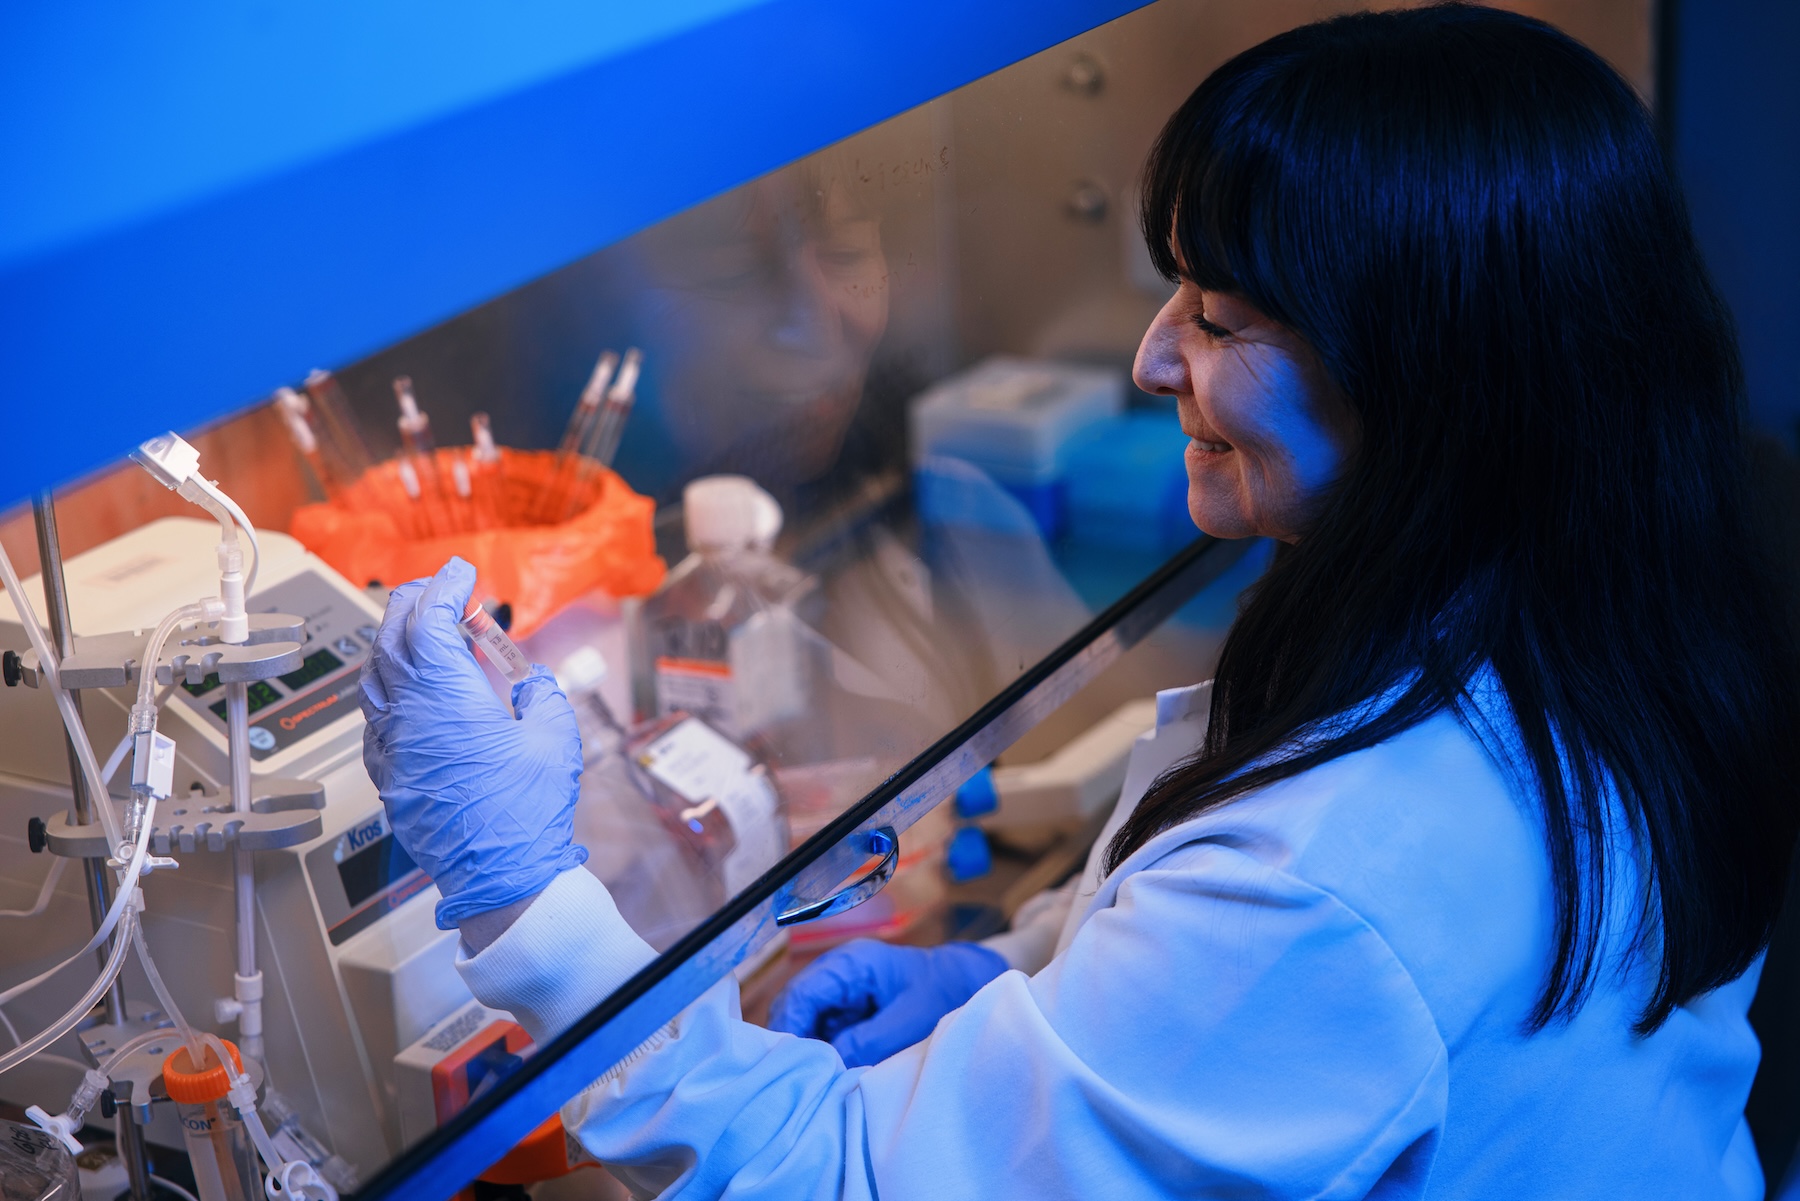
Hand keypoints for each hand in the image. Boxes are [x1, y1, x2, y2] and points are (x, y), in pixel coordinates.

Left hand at [360, 557, 587, 929]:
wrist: (499, 875)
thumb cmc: (527, 810)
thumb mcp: (555, 737)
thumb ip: (541, 695)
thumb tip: (530, 682)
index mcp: (448, 695)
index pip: (432, 621)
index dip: (446, 587)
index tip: (461, 572)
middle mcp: (409, 713)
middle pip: (393, 638)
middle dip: (413, 603)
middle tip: (437, 588)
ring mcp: (391, 745)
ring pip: (374, 675)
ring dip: (393, 641)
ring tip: (416, 629)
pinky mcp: (388, 774)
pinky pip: (374, 717)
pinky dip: (386, 688)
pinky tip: (405, 691)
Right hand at [767, 939, 1007, 1067]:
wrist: (967, 986)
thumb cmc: (942, 993)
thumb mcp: (908, 1021)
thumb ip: (867, 1040)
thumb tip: (830, 1061)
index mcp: (851, 964)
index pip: (801, 993)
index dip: (790, 1027)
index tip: (792, 1062)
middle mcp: (839, 973)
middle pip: (795, 1006)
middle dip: (795, 1039)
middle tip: (801, 1073)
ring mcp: (842, 991)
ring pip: (806, 1020)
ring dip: (809, 1046)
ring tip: (817, 1074)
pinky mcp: (848, 1009)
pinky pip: (823, 1029)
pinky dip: (823, 1048)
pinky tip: (830, 1068)